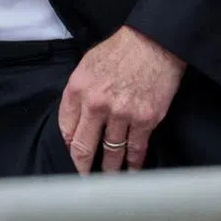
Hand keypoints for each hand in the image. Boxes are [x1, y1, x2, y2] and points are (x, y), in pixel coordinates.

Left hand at [58, 25, 185, 173]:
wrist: (154, 41)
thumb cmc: (121, 49)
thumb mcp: (89, 63)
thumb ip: (79, 92)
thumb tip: (75, 120)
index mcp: (79, 87)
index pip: (65, 128)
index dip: (68, 145)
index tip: (72, 155)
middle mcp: (96, 103)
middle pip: (83, 147)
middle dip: (82, 167)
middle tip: (83, 179)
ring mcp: (121, 113)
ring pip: (110, 153)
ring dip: (109, 169)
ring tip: (108, 178)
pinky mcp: (144, 120)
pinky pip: (135, 149)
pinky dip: (133, 163)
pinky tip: (131, 170)